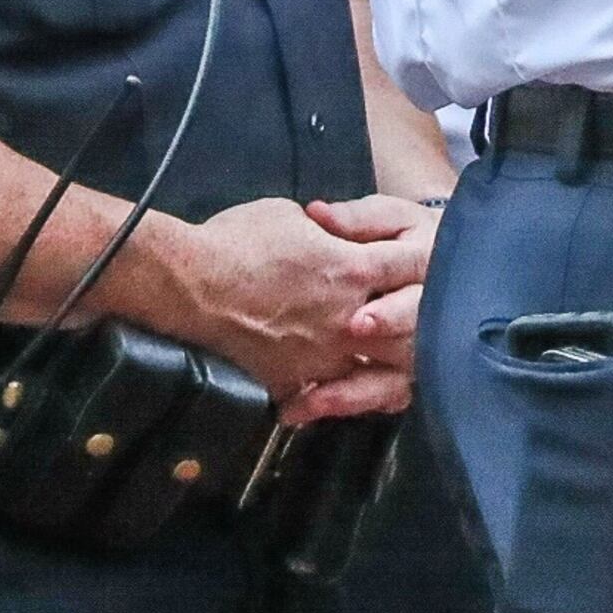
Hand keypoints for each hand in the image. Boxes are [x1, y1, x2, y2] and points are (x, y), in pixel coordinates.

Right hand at [170, 195, 424, 406]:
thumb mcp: (295, 217)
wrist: (187, 282)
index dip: (423, 270)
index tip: (422, 271)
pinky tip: (348, 392)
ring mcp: (323, 355)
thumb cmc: (238, 239)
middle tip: (425, 323)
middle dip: (419, 325)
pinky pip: (332, 395)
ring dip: (389, 364)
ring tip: (395, 362)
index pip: (414, 271)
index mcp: (355, 270)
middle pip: (412, 330)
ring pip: (380, 370)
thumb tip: (341, 237)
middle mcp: (349, 318)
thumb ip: (333, 233)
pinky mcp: (294, 380)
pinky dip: (343, 394)